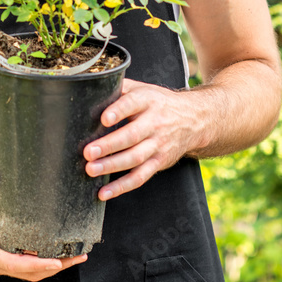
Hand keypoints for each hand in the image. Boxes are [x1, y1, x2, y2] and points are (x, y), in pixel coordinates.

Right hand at [0, 171, 87, 280]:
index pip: (14, 264)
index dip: (37, 264)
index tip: (57, 262)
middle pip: (29, 273)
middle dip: (55, 267)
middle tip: (78, 256)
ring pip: (29, 271)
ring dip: (53, 266)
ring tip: (75, 254)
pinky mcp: (1, 254)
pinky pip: (25, 263)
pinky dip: (43, 260)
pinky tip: (58, 249)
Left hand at [83, 78, 202, 200]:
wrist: (194, 119)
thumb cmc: (158, 102)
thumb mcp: (143, 89)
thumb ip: (119, 88)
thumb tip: (90, 88)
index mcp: (147, 100)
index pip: (133, 104)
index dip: (119, 111)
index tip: (104, 119)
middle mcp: (154, 123)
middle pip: (132, 135)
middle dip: (109, 145)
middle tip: (88, 152)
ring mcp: (158, 144)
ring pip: (135, 158)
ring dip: (112, 166)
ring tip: (91, 170)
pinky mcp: (159, 162)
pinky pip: (140, 177)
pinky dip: (122, 187)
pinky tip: (104, 193)